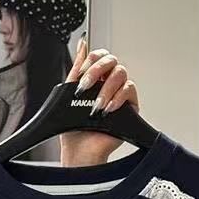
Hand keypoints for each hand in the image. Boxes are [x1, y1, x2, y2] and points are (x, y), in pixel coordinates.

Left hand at [60, 40, 139, 167]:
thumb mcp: (68, 96)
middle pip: (112, 60)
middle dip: (97, 70)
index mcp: (94, 80)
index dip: (92, 59)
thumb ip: (76, 70)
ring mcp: (120, 95)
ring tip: (96, 106)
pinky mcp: (130, 107)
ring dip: (106, 88)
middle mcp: (108, 84)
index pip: (100, 57)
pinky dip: (118, 97)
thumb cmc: (73, 130)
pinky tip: (108, 109)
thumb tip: (82, 45)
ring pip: (121, 73)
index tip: (82, 71)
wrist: (80, 153)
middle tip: (85, 87)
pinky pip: (130, 90)